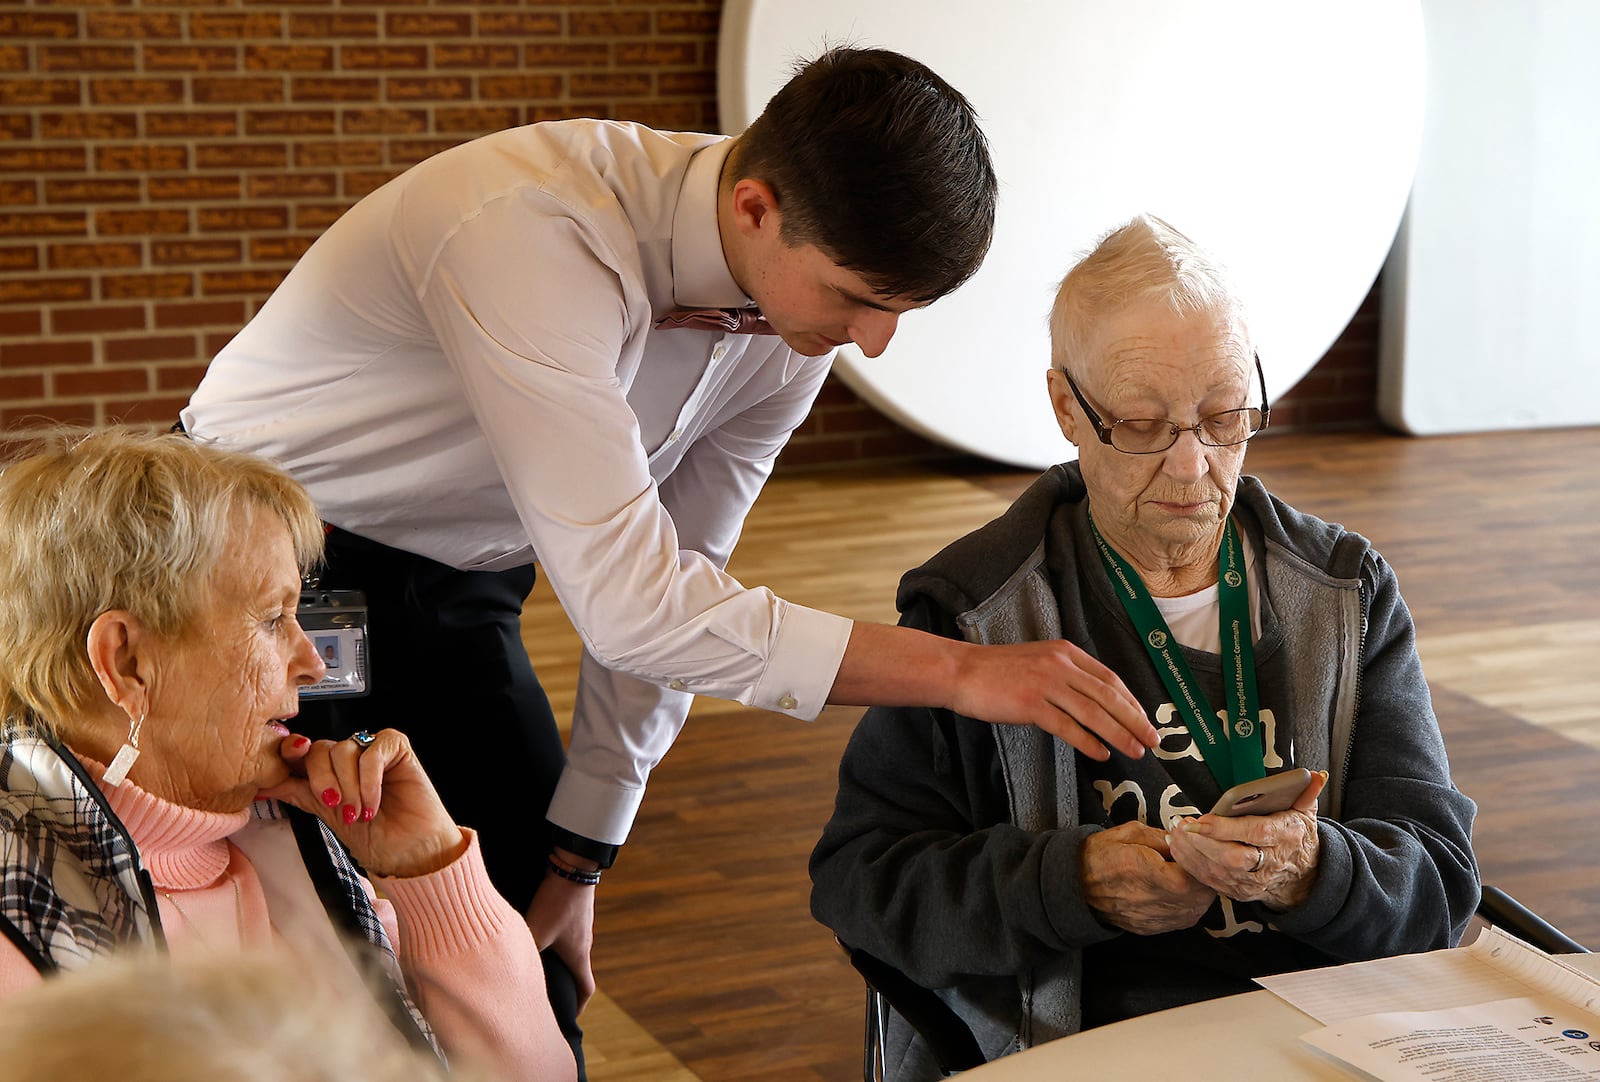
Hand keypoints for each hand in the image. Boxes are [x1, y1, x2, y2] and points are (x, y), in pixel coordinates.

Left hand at [259, 729, 466, 878]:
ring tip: (359, 813)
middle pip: (320, 749)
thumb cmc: (376, 839)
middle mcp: (349, 759)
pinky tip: (373, 804)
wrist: (410, 853)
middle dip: (321, 779)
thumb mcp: (328, 816)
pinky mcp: (396, 748)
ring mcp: (372, 750)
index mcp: (329, 772)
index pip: (302, 753)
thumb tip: (262, 786)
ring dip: (348, 786)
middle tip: (334, 804)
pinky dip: (369, 780)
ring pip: (343, 749)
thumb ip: (299, 794)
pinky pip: (372, 751)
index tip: (279, 771)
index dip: (289, 755)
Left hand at [525, 855, 596, 1011]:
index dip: (579, 1005)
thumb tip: (503, 968)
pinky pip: (566, 933)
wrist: (573, 867)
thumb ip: (522, 950)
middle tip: (547, 991)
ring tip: (537, 963)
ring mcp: (581, 926)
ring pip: (570, 951)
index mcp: (579, 955)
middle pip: (578, 971)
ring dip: (557, 960)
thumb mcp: (536, 929)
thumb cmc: (557, 901)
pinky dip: (554, 941)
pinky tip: (537, 933)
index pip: (586, 988)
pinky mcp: (575, 911)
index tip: (570, 1015)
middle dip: (564, 984)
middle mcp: (584, 942)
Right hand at [830, 624, 1156, 760]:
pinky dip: (1088, 742)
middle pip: (1108, 696)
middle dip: (1135, 720)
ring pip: (1094, 712)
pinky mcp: (1031, 703)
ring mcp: (1046, 683)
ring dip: (1119, 734)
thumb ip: (1064, 674)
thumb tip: (1092, 699)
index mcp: (1065, 652)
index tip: (1145, 720)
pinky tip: (1100, 754)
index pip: (1109, 678)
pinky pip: (1068, 726)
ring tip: (1135, 751)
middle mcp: (1060, 665)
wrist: (960, 671)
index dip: (1131, 701)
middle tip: (1153, 740)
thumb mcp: (1037, 661)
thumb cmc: (995, 671)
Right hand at [1081, 821, 1215, 934]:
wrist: (1075, 885)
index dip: (1201, 863)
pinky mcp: (1150, 928)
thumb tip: (1186, 839)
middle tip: (1203, 865)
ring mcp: (1149, 916)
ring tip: (1195, 879)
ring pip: (1195, 910)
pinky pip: (1183, 920)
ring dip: (1201, 895)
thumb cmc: (1100, 855)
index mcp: (1141, 868)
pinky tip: (1184, 894)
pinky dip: (1190, 907)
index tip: (1199, 853)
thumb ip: (1161, 836)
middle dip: (1206, 879)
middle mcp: (1147, 897)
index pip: (1189, 874)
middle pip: (1198, 895)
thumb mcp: (1129, 833)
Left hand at [1167, 770, 1326, 909]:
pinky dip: (1190, 864)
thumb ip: (1307, 793)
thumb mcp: (1306, 814)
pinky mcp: (1238, 891)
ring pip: (1217, 870)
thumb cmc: (1296, 840)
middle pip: (1232, 857)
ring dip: (1191, 851)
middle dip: (1204, 842)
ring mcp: (1252, 881)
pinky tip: (1178, 847)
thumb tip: (1315, 776)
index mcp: (1284, 838)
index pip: (1254, 834)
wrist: (1302, 878)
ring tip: (1175, 831)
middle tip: (1183, 825)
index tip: (1202, 819)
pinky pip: (1210, 880)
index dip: (1226, 828)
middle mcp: (1268, 863)